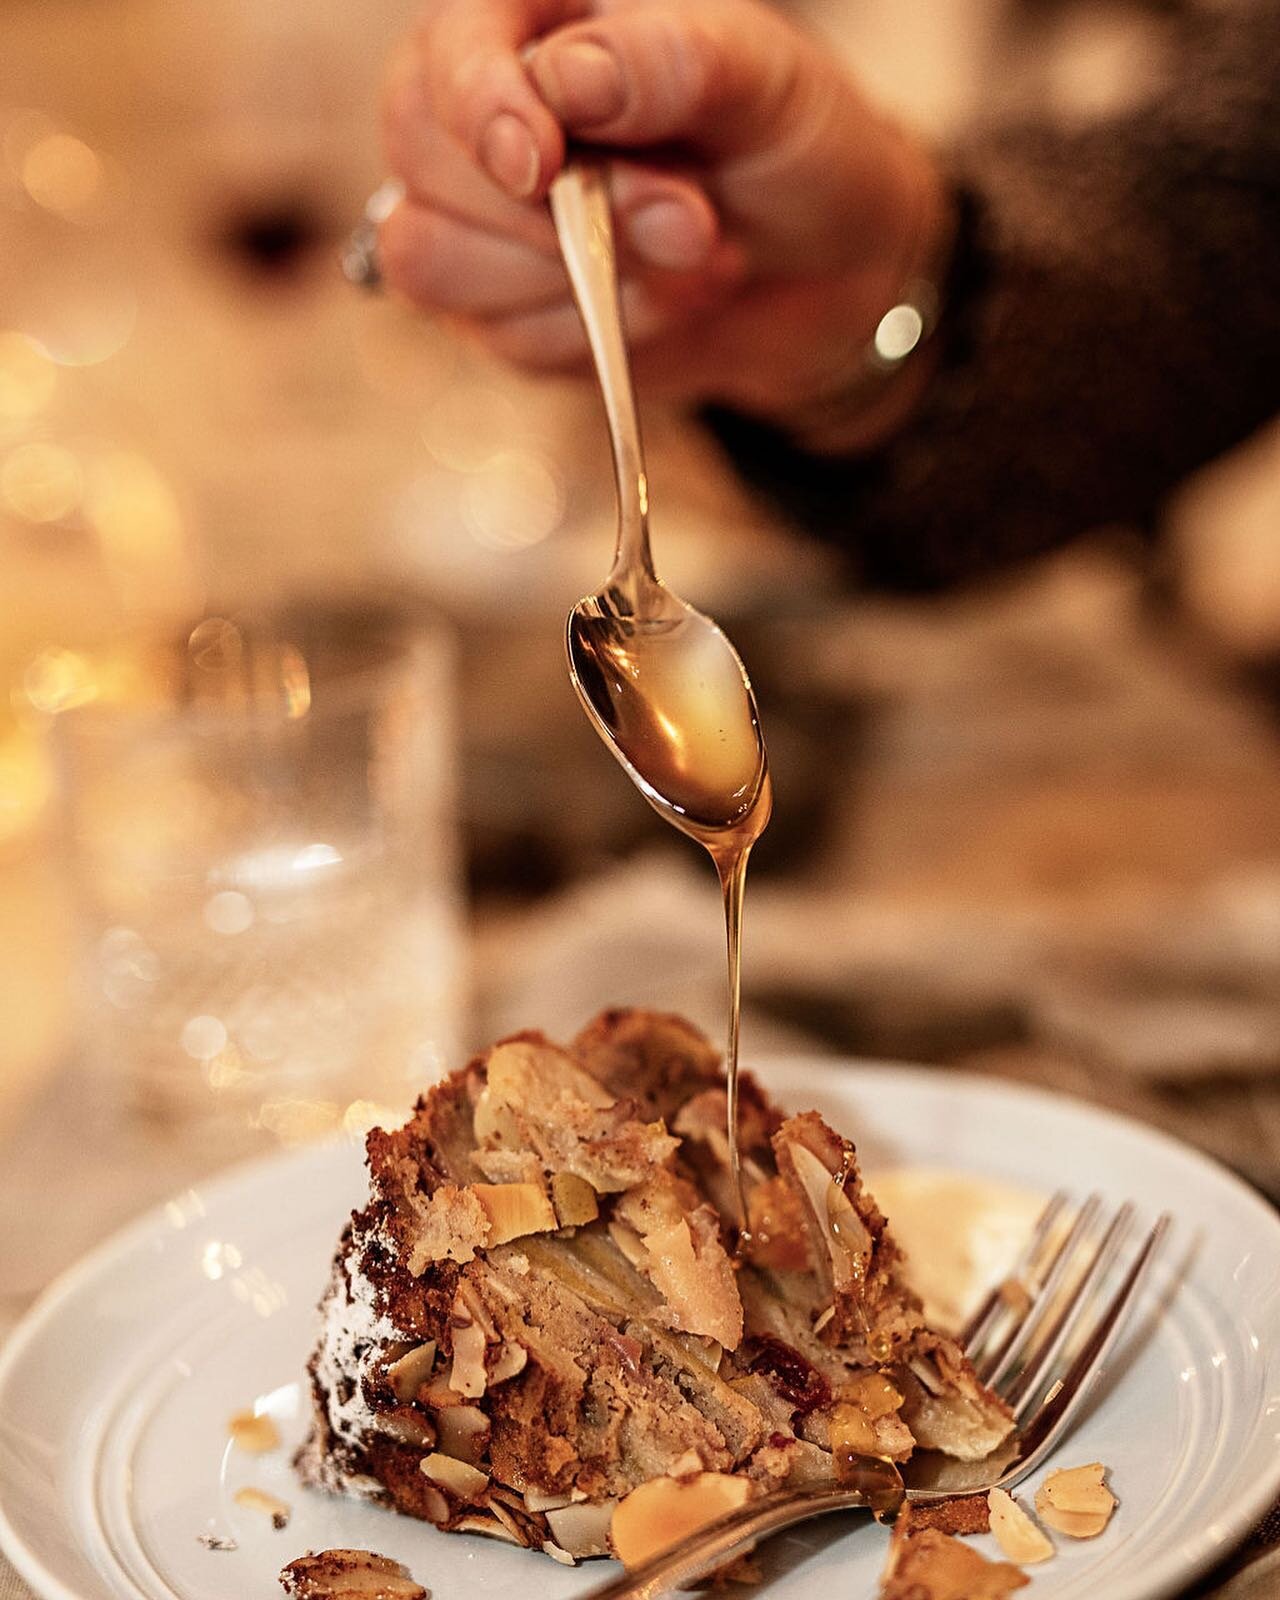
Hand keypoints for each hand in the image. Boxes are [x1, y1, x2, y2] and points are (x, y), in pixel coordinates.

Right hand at [380, 0, 947, 428]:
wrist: (831, 270)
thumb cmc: (792, 145)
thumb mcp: (760, 81)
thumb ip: (666, 63)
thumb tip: (567, 82)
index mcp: (535, 21)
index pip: (448, 55)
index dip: (479, 111)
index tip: (541, 164)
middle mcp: (487, 113)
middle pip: (420, 157)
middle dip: (554, 214)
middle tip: (687, 221)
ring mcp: (481, 219)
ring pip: (432, 261)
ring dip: (574, 281)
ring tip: (685, 259)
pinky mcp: (500, 312)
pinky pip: (501, 340)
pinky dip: (592, 335)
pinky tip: (657, 304)